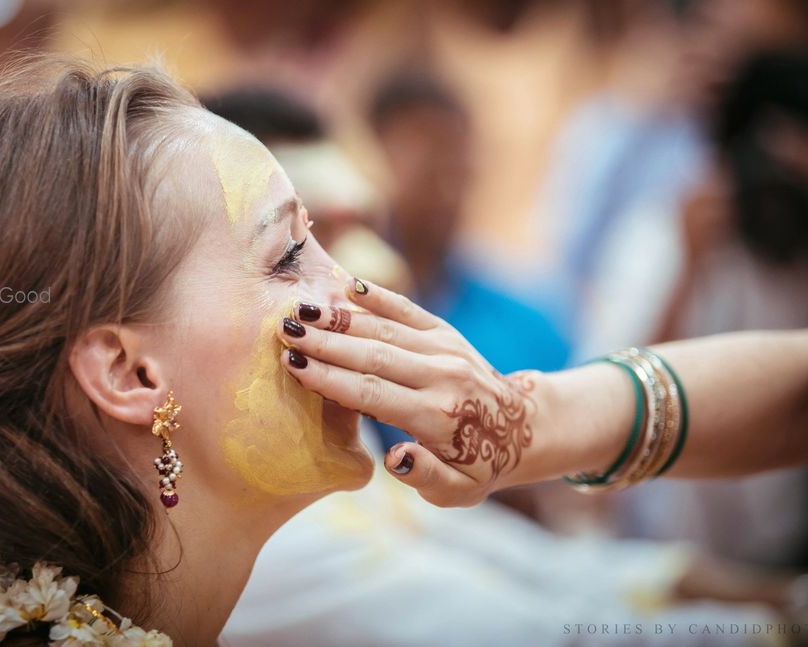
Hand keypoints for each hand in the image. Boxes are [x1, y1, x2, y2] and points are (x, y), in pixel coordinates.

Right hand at [277, 277, 539, 506]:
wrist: (523, 429)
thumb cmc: (479, 466)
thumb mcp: (457, 492)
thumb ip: (424, 477)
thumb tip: (392, 457)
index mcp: (437, 417)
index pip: (373, 393)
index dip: (331, 378)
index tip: (293, 366)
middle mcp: (441, 377)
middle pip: (373, 355)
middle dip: (325, 343)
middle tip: (284, 332)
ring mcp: (445, 350)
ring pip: (385, 329)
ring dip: (341, 319)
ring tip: (301, 311)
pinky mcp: (446, 334)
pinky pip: (408, 310)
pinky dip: (379, 297)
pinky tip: (347, 286)